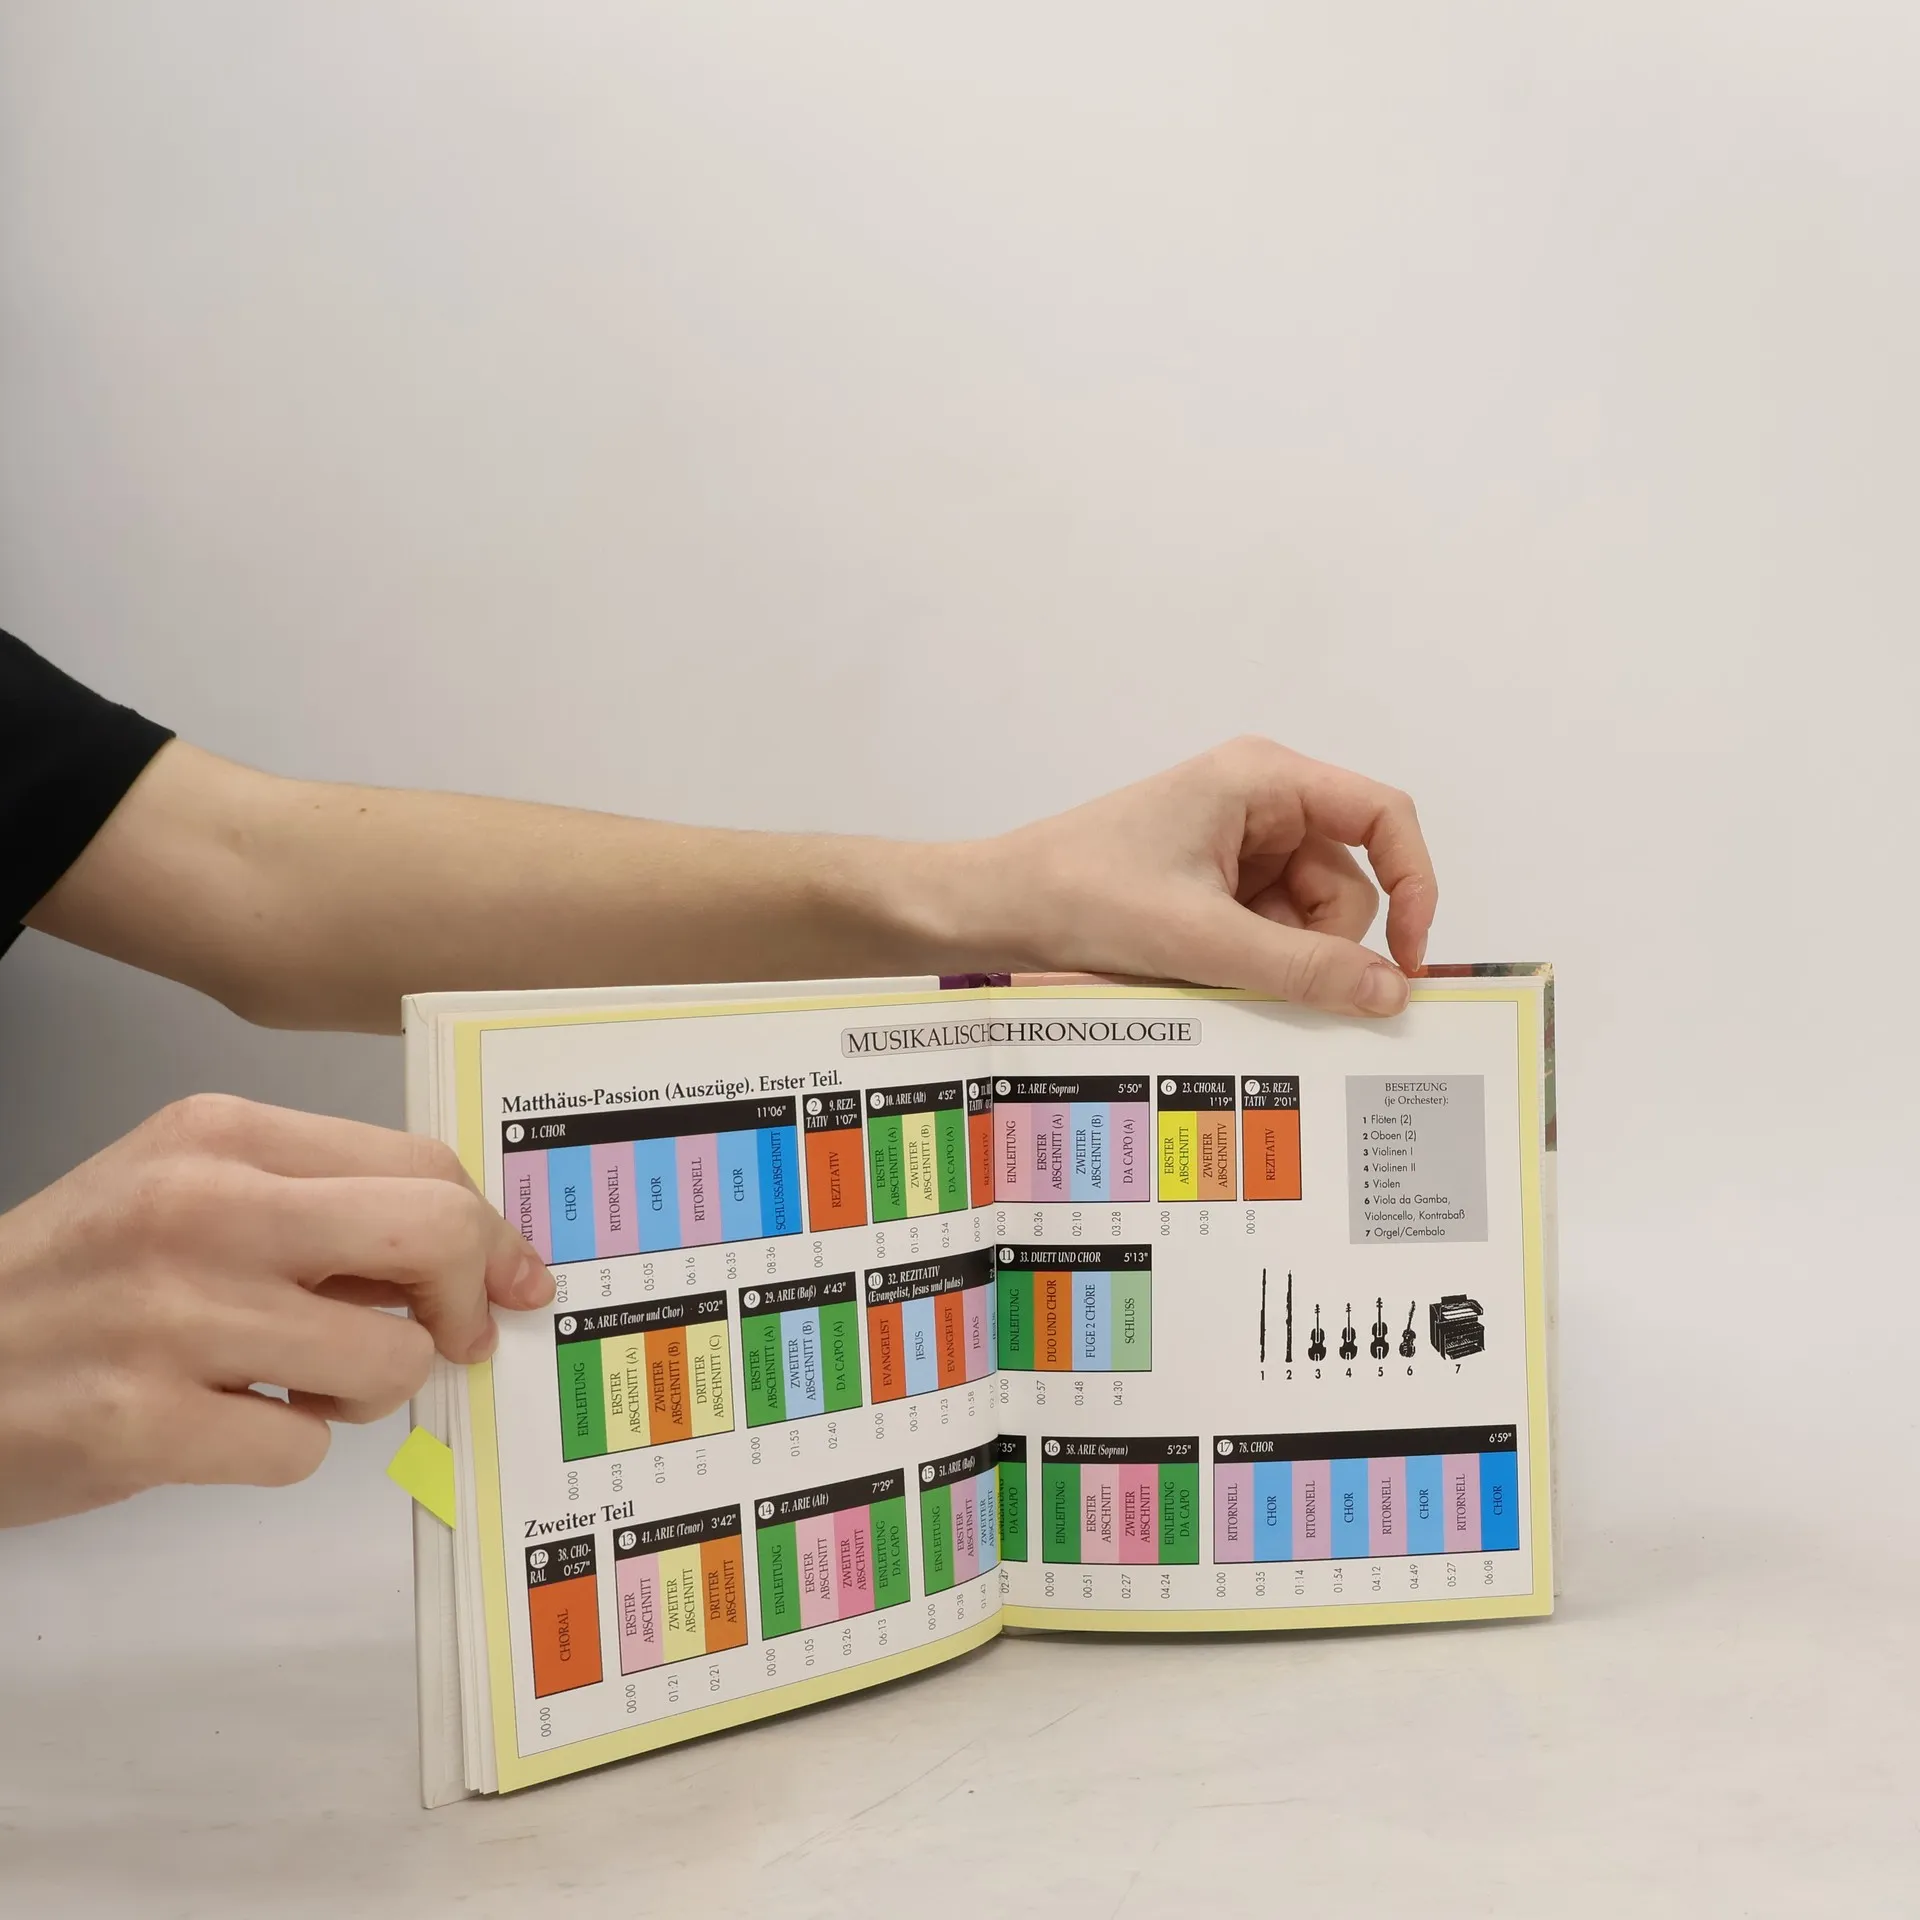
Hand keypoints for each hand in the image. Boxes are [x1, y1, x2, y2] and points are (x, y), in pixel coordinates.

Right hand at [0, 1093, 552, 1527]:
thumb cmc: (75, 1285)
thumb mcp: (183, 1196)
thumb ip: (318, 1209)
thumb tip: (471, 1258)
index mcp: (219, 1136)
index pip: (421, 1164)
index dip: (486, 1233)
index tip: (507, 1280)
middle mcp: (201, 1207)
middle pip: (433, 1233)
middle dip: (465, 1299)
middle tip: (448, 1339)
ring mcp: (171, 1314)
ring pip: (388, 1360)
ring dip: (362, 1392)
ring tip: (292, 1384)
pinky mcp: (142, 1421)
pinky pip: (304, 1450)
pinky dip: (284, 1450)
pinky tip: (224, 1423)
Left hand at [969, 736, 1436, 1014]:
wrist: (997, 908)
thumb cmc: (1085, 898)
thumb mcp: (1202, 938)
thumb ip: (1303, 966)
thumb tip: (1392, 994)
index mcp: (1263, 779)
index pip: (1383, 816)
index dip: (1414, 884)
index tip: (1408, 962)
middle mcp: (1260, 800)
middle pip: (1346, 881)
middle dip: (1320, 942)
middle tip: (1263, 981)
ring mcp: (1237, 842)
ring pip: (1309, 916)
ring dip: (1280, 957)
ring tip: (1213, 972)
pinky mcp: (1215, 882)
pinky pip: (1270, 929)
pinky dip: (1253, 960)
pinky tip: (1205, 973)